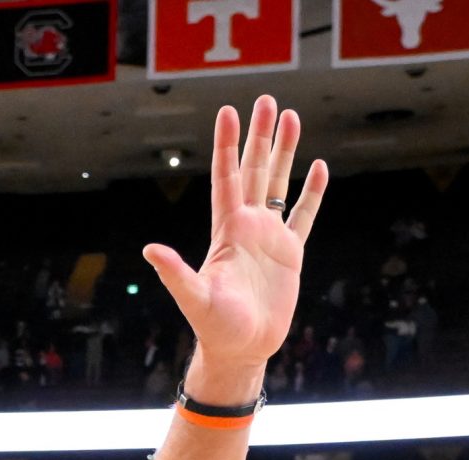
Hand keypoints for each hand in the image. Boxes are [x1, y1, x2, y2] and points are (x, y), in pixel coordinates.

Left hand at [144, 96, 326, 370]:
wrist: (241, 349)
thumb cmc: (214, 327)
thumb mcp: (194, 298)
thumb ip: (175, 273)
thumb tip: (149, 250)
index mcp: (226, 231)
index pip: (226, 177)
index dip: (227, 145)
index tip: (229, 111)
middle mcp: (246, 227)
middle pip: (253, 170)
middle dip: (260, 136)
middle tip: (268, 100)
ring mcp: (269, 238)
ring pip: (277, 184)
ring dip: (285, 152)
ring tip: (292, 117)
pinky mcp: (290, 255)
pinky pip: (303, 216)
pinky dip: (311, 193)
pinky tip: (318, 168)